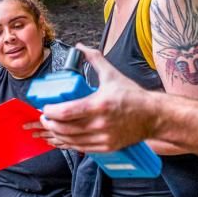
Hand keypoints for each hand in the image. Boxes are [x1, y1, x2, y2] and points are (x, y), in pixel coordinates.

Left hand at [35, 44, 155, 151]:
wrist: (153, 116)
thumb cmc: (133, 96)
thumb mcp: (112, 74)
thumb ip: (94, 59)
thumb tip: (80, 48)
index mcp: (99, 105)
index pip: (66, 112)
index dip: (50, 112)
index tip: (45, 108)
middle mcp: (100, 124)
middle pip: (65, 128)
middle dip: (49, 124)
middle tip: (44, 118)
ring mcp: (103, 137)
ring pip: (71, 141)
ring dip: (56, 135)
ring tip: (50, 127)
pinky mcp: (106, 147)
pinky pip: (81, 148)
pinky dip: (68, 144)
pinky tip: (62, 139)